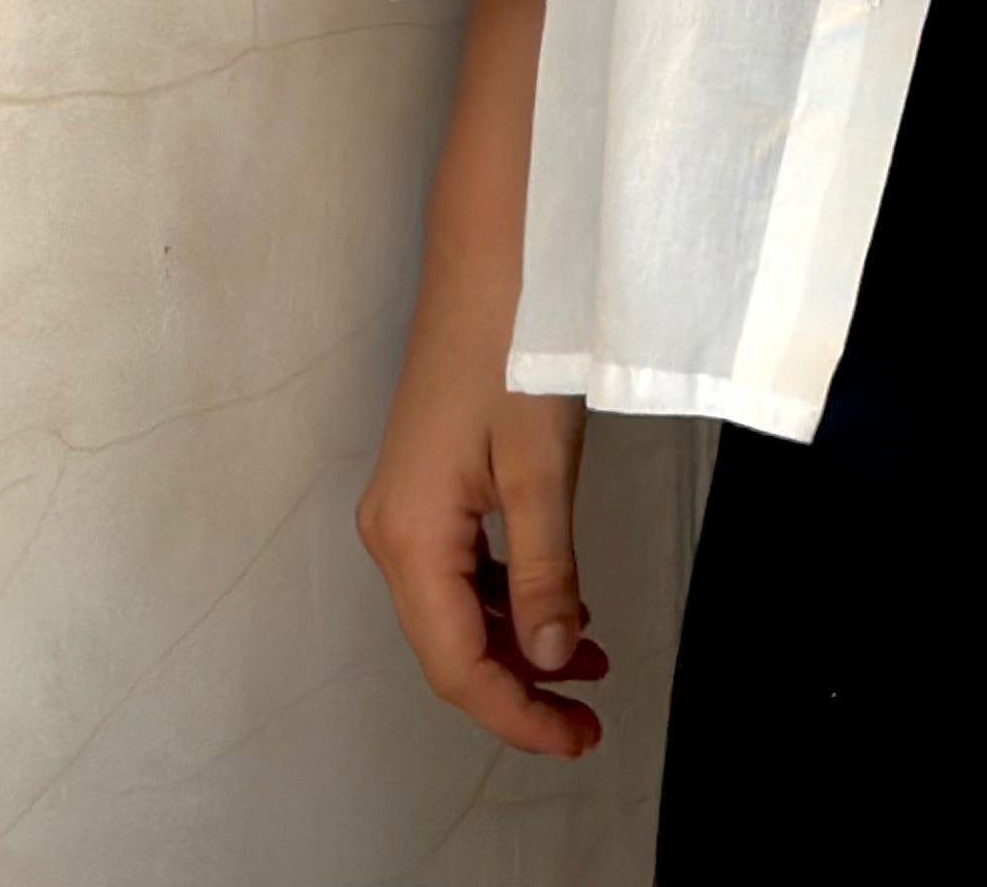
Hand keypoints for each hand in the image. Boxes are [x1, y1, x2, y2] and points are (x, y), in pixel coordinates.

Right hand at [356, 0, 608, 759]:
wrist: (492, 247)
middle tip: (593, 714)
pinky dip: (512, 593)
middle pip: (452, 643)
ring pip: (459, 606)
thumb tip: (551, 659)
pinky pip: (465, 563)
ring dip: (520, 640)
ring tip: (592, 659)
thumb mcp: (537, 466)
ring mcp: (409, 501)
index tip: (578, 737)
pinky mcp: (432, 476)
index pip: (457, 664)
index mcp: (409, 535)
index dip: (517, 713)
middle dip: (522, 685)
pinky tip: (561, 600)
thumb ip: (544, 571)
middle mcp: (394, 528)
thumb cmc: (514, 342)